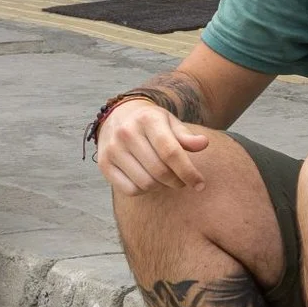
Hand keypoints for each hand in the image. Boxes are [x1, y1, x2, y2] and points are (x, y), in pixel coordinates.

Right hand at [96, 98, 210, 194]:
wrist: (119, 116)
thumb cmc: (152, 124)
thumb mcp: (170, 123)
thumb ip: (186, 136)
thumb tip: (203, 143)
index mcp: (147, 120)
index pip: (171, 152)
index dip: (188, 172)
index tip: (200, 184)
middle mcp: (126, 133)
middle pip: (160, 171)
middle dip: (178, 182)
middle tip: (183, 181)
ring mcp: (112, 149)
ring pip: (146, 183)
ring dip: (162, 187)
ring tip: (167, 180)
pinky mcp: (104, 164)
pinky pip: (130, 189)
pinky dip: (145, 191)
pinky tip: (150, 181)